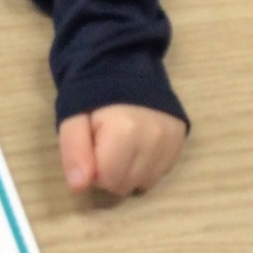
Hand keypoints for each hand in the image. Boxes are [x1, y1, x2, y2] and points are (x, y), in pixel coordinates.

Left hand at [59, 103, 186, 196]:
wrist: (125, 66)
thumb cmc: (95, 95)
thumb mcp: (72, 118)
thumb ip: (74, 152)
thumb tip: (80, 187)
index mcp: (125, 132)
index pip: (107, 180)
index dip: (93, 170)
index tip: (91, 149)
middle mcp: (154, 138)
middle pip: (126, 185)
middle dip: (110, 173)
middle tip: (104, 146)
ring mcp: (171, 140)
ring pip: (145, 183)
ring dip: (129, 172)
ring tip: (121, 145)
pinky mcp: (180, 140)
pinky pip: (160, 173)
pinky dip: (146, 167)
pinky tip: (138, 146)